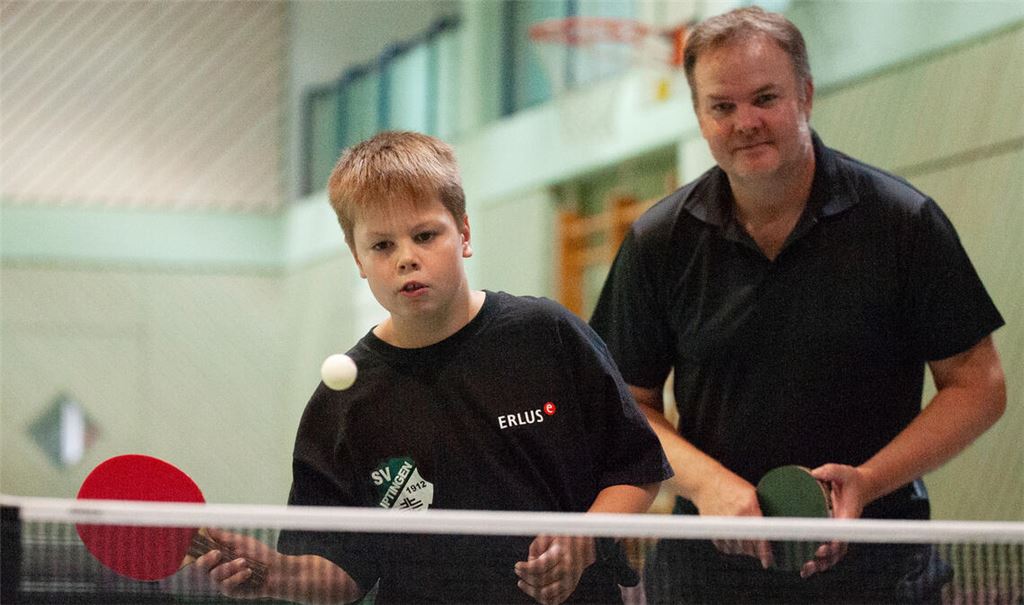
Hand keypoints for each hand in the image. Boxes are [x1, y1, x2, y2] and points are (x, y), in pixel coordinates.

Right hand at [194, 528, 277, 598]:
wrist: (276, 569)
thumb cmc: (258, 553)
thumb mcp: (241, 542)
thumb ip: (224, 537)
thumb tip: (208, 526)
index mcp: (215, 557)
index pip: (196, 556)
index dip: (191, 554)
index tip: (192, 547)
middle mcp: (214, 569)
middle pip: (198, 569)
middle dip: (205, 560)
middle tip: (217, 553)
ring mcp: (221, 582)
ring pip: (215, 576)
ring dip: (229, 567)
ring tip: (244, 561)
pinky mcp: (230, 591)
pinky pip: (227, 585)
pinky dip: (237, 577)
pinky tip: (248, 572)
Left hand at [515, 535, 595, 604]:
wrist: (580, 545)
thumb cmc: (559, 539)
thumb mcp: (547, 537)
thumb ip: (537, 548)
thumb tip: (530, 562)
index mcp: (563, 554)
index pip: (540, 567)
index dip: (526, 568)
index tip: (517, 565)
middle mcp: (569, 570)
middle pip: (541, 580)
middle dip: (525, 576)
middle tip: (517, 570)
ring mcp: (570, 582)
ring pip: (546, 594)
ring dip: (530, 590)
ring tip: (521, 583)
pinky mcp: (569, 590)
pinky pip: (553, 600)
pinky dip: (540, 597)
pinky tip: (531, 589)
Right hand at [693, 471, 773, 568]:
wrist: (706, 482)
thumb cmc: (730, 485)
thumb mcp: (751, 493)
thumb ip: (760, 510)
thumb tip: (773, 529)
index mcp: (749, 505)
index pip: (760, 535)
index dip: (765, 551)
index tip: (767, 561)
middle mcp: (736, 515)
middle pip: (749, 545)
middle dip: (754, 550)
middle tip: (756, 549)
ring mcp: (723, 522)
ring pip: (736, 548)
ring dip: (742, 549)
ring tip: (743, 539)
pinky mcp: (712, 527)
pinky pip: (724, 546)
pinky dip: (730, 546)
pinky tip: (732, 538)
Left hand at [798, 463, 870, 577]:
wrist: (859, 486)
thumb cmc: (850, 480)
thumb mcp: (842, 472)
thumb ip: (831, 471)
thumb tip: (815, 473)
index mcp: (849, 516)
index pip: (843, 532)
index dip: (835, 542)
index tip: (826, 548)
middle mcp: (844, 528)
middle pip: (837, 550)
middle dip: (825, 558)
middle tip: (811, 560)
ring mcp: (838, 534)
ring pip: (832, 556)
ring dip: (819, 565)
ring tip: (805, 570)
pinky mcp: (832, 536)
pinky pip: (826, 553)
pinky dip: (817, 563)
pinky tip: (804, 569)